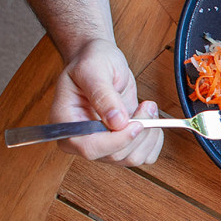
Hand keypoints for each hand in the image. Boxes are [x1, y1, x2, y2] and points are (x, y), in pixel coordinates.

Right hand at [48, 38, 162, 165]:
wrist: (101, 62)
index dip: (116, 141)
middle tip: (147, 105)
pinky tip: (151, 120)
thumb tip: (117, 122)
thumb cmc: (91, 62)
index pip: (89, 148)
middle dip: (138, 132)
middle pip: (115, 155)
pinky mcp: (121, 144)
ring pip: (132, 158)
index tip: (136, 124)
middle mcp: (83, 140)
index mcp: (66, 124)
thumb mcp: (93, 70)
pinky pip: (144, 156)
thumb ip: (103, 95)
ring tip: (148, 108)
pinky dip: (154, 140)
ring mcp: (103, 144)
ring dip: (149, 135)